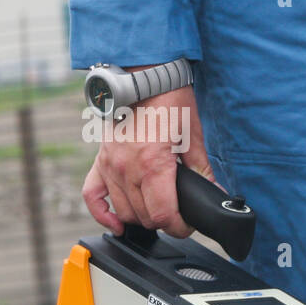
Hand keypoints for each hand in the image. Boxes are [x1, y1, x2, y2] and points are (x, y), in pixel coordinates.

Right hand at [81, 81, 212, 236]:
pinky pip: (92, 195)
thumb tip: (213, 193)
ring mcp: (110, 165)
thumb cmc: (169, 100)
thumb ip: (201, 170)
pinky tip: (115, 223)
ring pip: (123, 210)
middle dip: (163, 222)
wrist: (145, 76)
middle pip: (143, 217)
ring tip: (155, 212)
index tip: (187, 225)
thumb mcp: (193, 136)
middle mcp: (127, 169)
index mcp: (153, 165)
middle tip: (177, 216)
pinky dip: (101, 213)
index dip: (178, 227)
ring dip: (140, 218)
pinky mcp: (100, 160)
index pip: (162, 215)